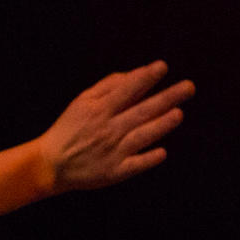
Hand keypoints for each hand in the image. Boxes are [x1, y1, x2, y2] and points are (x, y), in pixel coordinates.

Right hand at [36, 60, 193, 193]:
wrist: (50, 164)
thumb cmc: (70, 128)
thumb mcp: (81, 102)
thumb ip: (108, 86)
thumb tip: (135, 74)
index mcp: (98, 109)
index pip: (126, 90)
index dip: (145, 77)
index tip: (162, 67)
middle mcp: (107, 129)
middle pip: (141, 111)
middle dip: (166, 98)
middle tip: (189, 87)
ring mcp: (111, 151)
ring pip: (141, 136)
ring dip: (161, 125)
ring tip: (178, 113)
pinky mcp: (113, 172)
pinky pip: (134, 165)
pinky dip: (147, 159)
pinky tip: (162, 152)